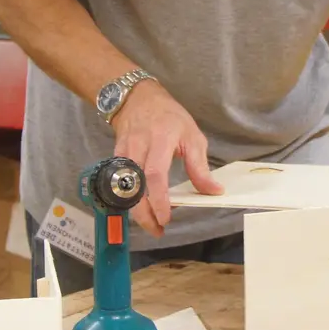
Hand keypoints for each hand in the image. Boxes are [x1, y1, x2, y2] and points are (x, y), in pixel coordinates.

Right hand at [111, 80, 222, 236]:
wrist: (138, 99)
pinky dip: (130, 200)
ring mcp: (123, 153)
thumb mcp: (192, 136)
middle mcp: (138, 147)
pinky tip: (141, 210)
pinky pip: (120, 184)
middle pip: (136, 187)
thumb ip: (200, 166)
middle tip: (157, 230)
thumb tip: (214, 190)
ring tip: (151, 225)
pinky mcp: (115, 158)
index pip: (156, 174)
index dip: (159, 199)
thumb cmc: (169, 117)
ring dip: (136, 211)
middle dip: (144, 213)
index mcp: (160, 140)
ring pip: (125, 189)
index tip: (166, 218)